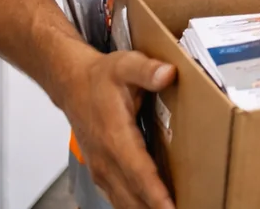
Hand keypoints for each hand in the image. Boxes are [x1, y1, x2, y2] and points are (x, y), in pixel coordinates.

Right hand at [61, 49, 176, 208]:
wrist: (72, 84)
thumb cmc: (101, 77)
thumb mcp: (126, 65)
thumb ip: (147, 70)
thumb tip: (168, 74)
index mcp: (115, 136)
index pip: (138, 171)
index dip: (155, 193)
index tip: (171, 207)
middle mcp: (105, 158)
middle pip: (133, 194)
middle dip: (155, 207)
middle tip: (187, 207)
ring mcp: (101, 168)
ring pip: (124, 200)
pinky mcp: (101, 171)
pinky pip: (118, 197)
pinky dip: (135, 205)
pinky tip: (151, 207)